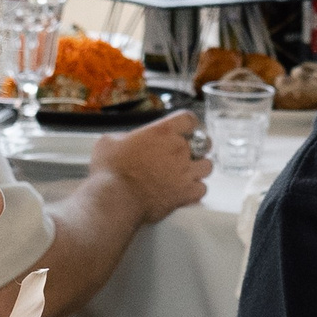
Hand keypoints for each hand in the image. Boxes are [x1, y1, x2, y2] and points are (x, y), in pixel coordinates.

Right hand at [90, 111, 212, 223]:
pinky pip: (202, 189)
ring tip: (188, 173)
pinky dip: (196, 190)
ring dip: (199, 168)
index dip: (188, 124)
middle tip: (186, 153)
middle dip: (196, 148)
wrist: (115, 198)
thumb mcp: (110, 141)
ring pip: (207, 166)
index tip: (185, 129)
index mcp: (163, 132)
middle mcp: (178, 149)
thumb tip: (126, 142)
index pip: (189, 119)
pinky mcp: (185, 194)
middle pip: (203, 143)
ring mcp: (185, 172)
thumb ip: (125, 138)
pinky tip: (186, 190)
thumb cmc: (109, 170)